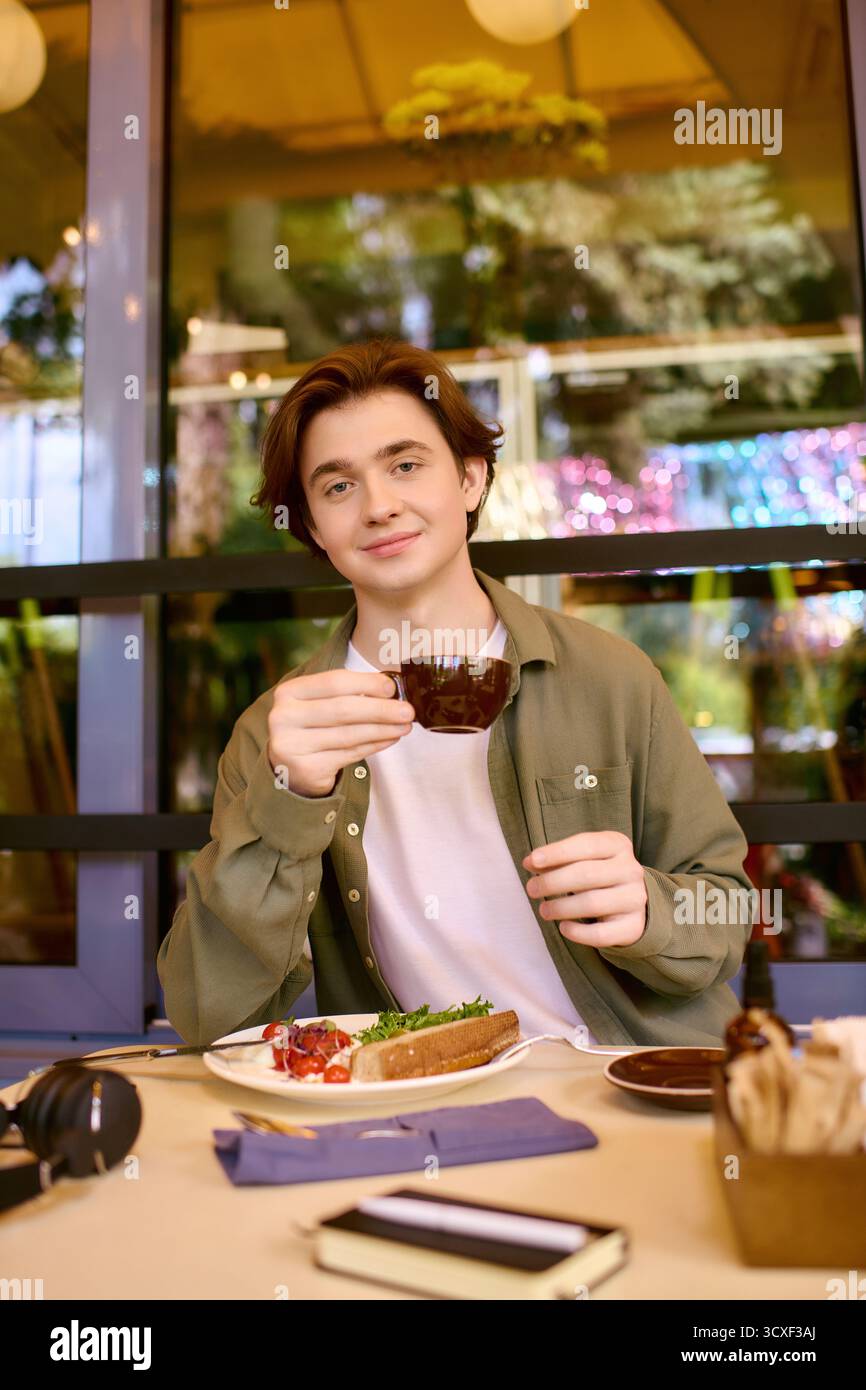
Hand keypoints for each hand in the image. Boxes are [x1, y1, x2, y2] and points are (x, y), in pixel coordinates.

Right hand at [267, 668, 414, 797]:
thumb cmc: (312, 728)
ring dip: (383, 729)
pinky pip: (349, 754)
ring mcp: (292, 745)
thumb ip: (347, 693)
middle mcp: (284, 717)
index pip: (333, 682)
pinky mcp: (307, 769)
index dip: (366, 683)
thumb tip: (390, 688)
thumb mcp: (319, 704)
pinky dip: (374, 746)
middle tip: (408, 710)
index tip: (391, 687)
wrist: (290, 768)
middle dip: (381, 709)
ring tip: (404, 726)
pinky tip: (389, 739)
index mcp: (288, 692)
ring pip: (349, 735)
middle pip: (342, 709)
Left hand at [522, 830, 647, 947]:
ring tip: (544, 910)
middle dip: (553, 882)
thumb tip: (530, 863)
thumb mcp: (580, 859)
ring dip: (561, 908)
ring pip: (592, 904)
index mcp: (618, 845)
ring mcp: (635, 898)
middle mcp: (631, 870)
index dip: (557, 852)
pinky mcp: (634, 926)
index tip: (533, 861)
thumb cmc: (597, 875)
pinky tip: (563, 928)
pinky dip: (578, 933)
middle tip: (532, 889)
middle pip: (587, 874)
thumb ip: (555, 859)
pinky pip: (601, 934)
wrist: (630, 902)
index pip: (586, 845)